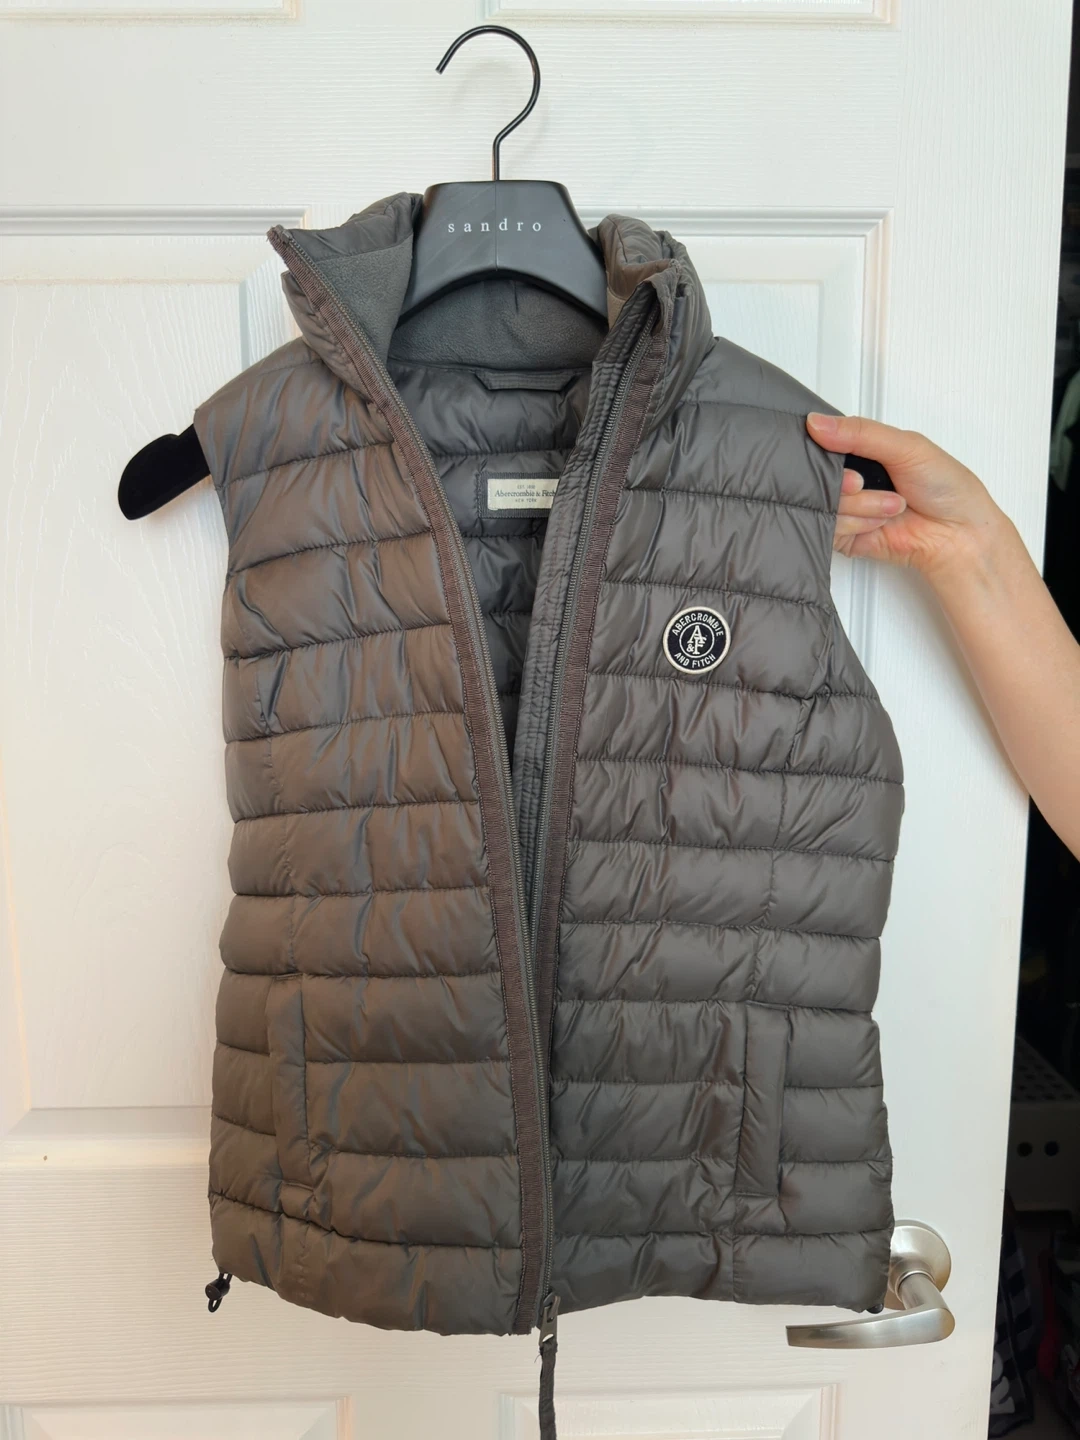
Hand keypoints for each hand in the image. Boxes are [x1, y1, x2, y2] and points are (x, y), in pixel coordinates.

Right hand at [807, 412, 1006, 578]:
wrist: (959, 534)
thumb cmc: (946, 487)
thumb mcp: (906, 446)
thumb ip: (860, 432)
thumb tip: (817, 423)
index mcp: (863, 450)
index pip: (823, 442)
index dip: (822, 447)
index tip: (835, 452)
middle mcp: (851, 478)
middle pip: (818, 476)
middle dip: (844, 481)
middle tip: (863, 482)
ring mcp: (847, 508)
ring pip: (824, 503)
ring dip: (860, 506)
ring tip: (891, 506)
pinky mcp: (845, 537)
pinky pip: (830, 528)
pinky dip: (857, 524)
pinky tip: (880, 523)